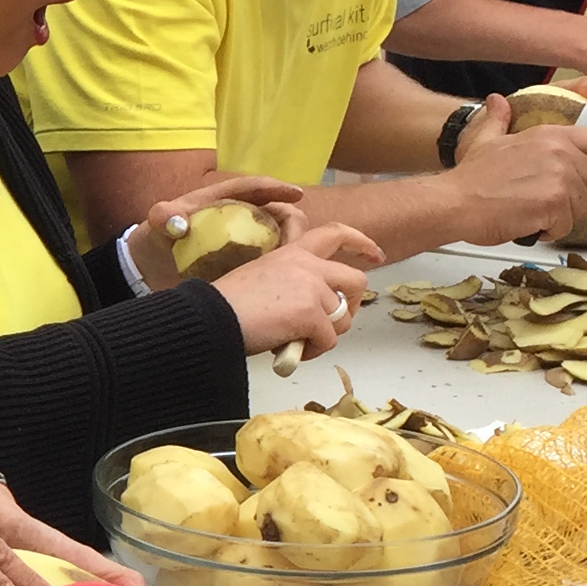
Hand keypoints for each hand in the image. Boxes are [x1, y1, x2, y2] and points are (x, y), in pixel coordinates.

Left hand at [126, 173, 315, 288]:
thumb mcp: (159, 221)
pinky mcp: (247, 266)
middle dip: (292, 225)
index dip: (277, 188)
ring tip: (292, 267)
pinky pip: (270, 266)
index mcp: (226, 199)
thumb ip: (164, 216)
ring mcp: (247, 243)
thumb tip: (175, 220)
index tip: (295, 194)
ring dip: (291, 251)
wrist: (151, 269)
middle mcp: (243, 218)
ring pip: (281, 241)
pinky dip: (280, 272)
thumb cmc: (159, 236)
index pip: (255, 188)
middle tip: (295, 244)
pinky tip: (283, 287)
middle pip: (279, 214)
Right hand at [197, 222, 384, 355]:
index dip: (361, 244)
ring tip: (299, 342)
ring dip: (325, 335)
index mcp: (293, 252)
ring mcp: (312, 289)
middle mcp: (308, 265)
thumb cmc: (227, 303)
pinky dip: (313, 351)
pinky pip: (329, 340)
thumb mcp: (263, 278)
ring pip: (342, 319)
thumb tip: (311, 312)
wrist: (211, 318)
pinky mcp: (311, 314)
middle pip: (356, 281)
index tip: (376, 255)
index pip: (336, 234)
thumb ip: (293, 284)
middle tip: (337, 321)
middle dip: (353, 305)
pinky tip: (291, 350)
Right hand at [444, 98, 586, 243]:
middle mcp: (561, 153)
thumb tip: (496, 101)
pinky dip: (549, 231)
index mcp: (550, 135)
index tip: (582, 174)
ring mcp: (560, 179)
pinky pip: (566, 226)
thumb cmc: (470, 177)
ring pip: (585, 206)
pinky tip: (530, 224)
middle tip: (552, 201)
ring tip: (536, 213)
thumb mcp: (486, 140)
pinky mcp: (555, 205)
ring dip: (564, 215)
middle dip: (579, 195)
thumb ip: (498, 120)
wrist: (455, 202)